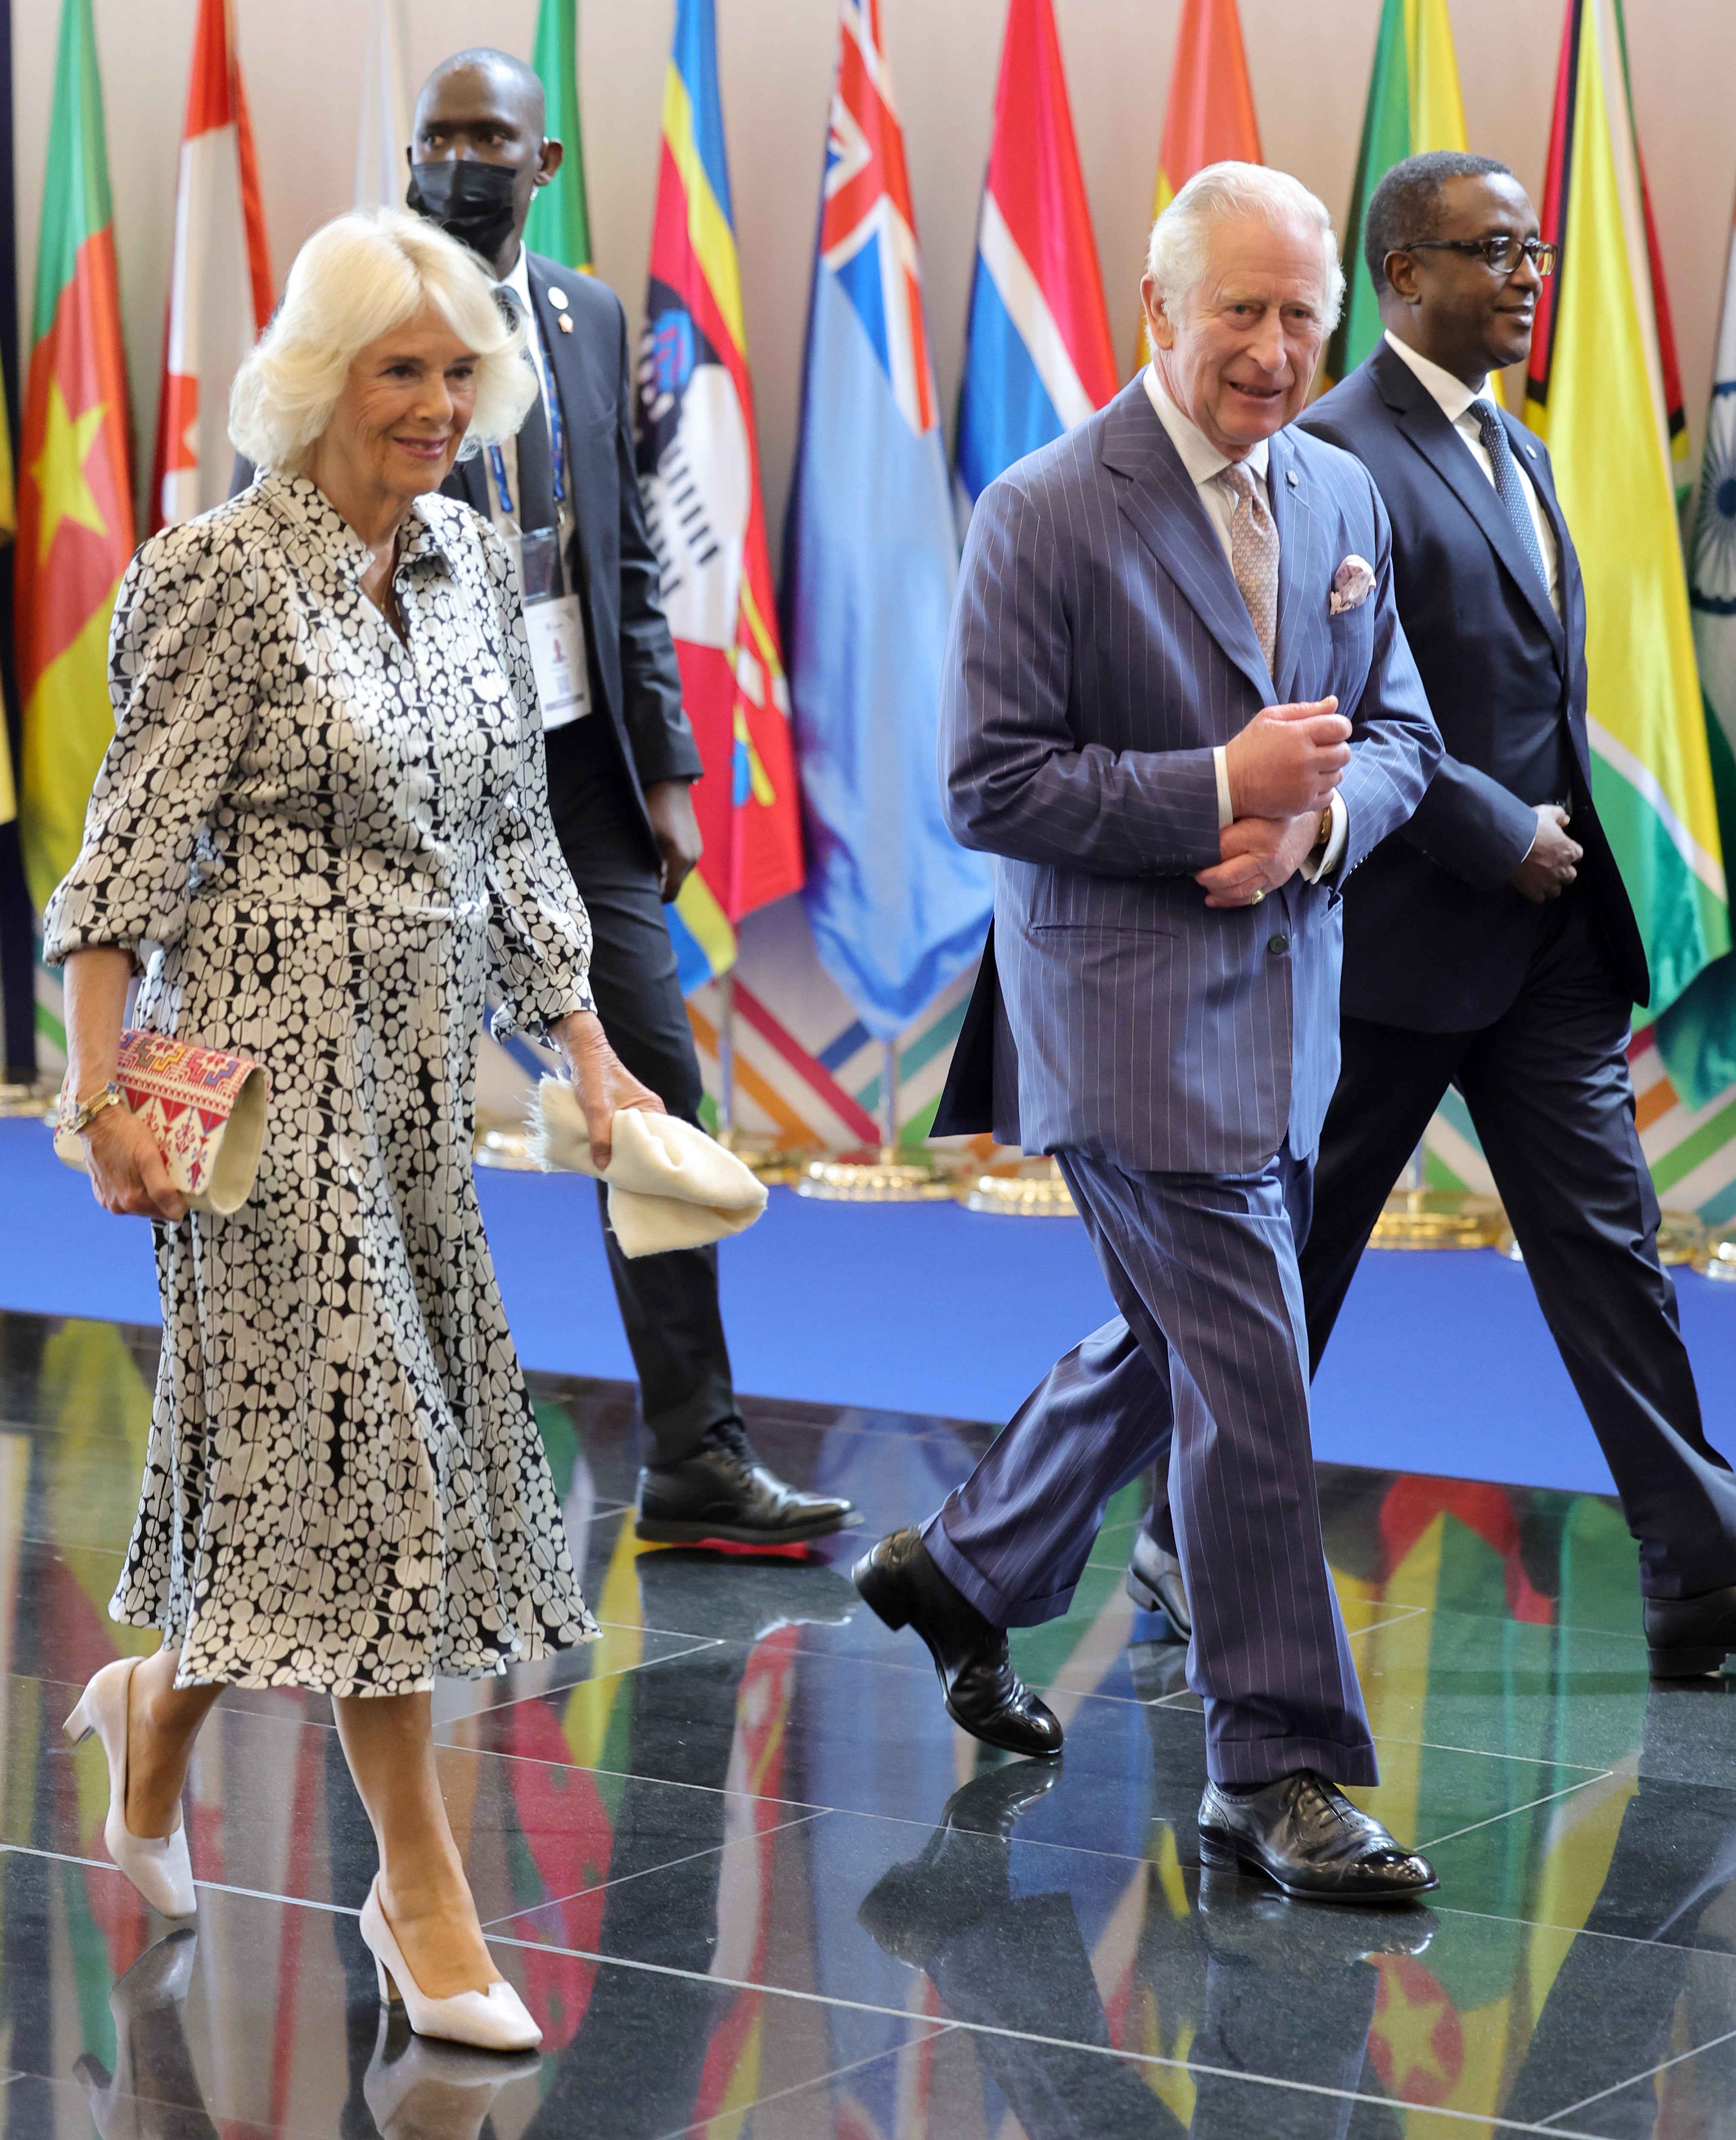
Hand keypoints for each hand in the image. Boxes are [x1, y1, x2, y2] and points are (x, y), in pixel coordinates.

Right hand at [80, 1103, 186, 1220]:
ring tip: (150, 1168)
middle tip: (165, 1170)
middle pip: (153, 1207)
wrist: (97, 1121)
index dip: (177, 1198)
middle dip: (162, 1193)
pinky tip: (135, 1169)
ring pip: (139, 1200)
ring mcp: (108, 1199)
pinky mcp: (101, 1189)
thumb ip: (162, 1188)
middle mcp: (118, 1206)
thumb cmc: (125, 1135)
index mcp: (132, 1201)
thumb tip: (177, 1214)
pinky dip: (133, 1184)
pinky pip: (125, 1193)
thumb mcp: (149, 1158)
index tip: (178, 1180)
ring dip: (148, 1188)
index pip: (167, 1212)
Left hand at [551, 1009, 664, 1169]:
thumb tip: (604, 1166)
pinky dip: (615, 1144)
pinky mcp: (620, 1113)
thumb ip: (601, 1137)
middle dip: (637, 1159)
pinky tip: (608, 1156)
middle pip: (646, 1142)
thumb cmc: (594, 1075)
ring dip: (623, 1152)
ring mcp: (634, 1112)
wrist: (582, 1052)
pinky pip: (621, 1134)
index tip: (646, 1177)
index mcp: (652, 1108)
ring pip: (632, 1139)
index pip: (662, 1140)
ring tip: (618, 1171)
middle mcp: (648, 1111)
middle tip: (629, 1179)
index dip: (654, 1159)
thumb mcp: (597, 1108)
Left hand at [644, 780, 702, 902]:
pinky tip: (657, 858)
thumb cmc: (653, 809)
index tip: (642, 900)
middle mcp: (692, 858)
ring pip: (679, 875)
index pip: (670, 892)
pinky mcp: (696, 845)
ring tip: (647, 870)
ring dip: (666, 877)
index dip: (656, 900)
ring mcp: (696, 851)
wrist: (670, 785)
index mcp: (680, 858)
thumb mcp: (646, 838)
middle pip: (676, 886)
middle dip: (660, 888)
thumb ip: (647, 863)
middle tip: (641, 886)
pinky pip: (684, 865)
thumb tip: (644, 884)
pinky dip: (672, 867)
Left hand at [1195, 811, 1321, 908]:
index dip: (1203, 852)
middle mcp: (1267, 857)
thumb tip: (1198, 826)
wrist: (1310, 824)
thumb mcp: (1255, 806)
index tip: (1191, 851)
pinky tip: (1213, 898)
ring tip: (1203, 883)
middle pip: (1227, 876)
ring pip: (1238, 891)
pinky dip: (1229, 901)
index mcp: (1259, 833)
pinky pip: (1250, 898)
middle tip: (1194, 871)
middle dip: (1206, 877)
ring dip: (1216, 891)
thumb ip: (1230, 817)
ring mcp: (1273, 874)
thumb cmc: (1276, 812)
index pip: (1221, 848)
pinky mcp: (1276, 883)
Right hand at [1224, 698, 1349, 818]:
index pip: (1341, 727)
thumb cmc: (1248, 747)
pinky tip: (1306, 784)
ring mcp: (1305, 784)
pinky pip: (1330, 795)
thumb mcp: (1269, 718)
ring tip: (1309, 768)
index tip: (1327, 732)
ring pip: (1338, 774)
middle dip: (1335, 748)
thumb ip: (1304, 709)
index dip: (1338, 727)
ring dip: (1328, 770)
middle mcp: (1305, 760)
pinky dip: (1322, 789)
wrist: (1227, 783)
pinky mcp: (1302, 803)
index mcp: (1298, 734)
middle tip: (1318, 751)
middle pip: (1344, 752)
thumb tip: (1333, 702)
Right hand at [1511, 804, 1580, 902]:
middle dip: (1562, 872)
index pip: (1578, 856)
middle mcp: (1562, 869)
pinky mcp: (1534, 891)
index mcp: (1569, 851)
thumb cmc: (1531, 827)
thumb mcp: (1547, 813)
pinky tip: (1530, 886)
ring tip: (1540, 879)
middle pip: (1570, 876)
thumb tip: (1565, 819)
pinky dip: (1536, 893)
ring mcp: (1548, 882)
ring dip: (1550, 885)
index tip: (1559, 850)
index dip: (1568, 853)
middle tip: (1550, 866)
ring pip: (1556, 891)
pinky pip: (1539, 898)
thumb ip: (1559, 815)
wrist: (1510, 842)